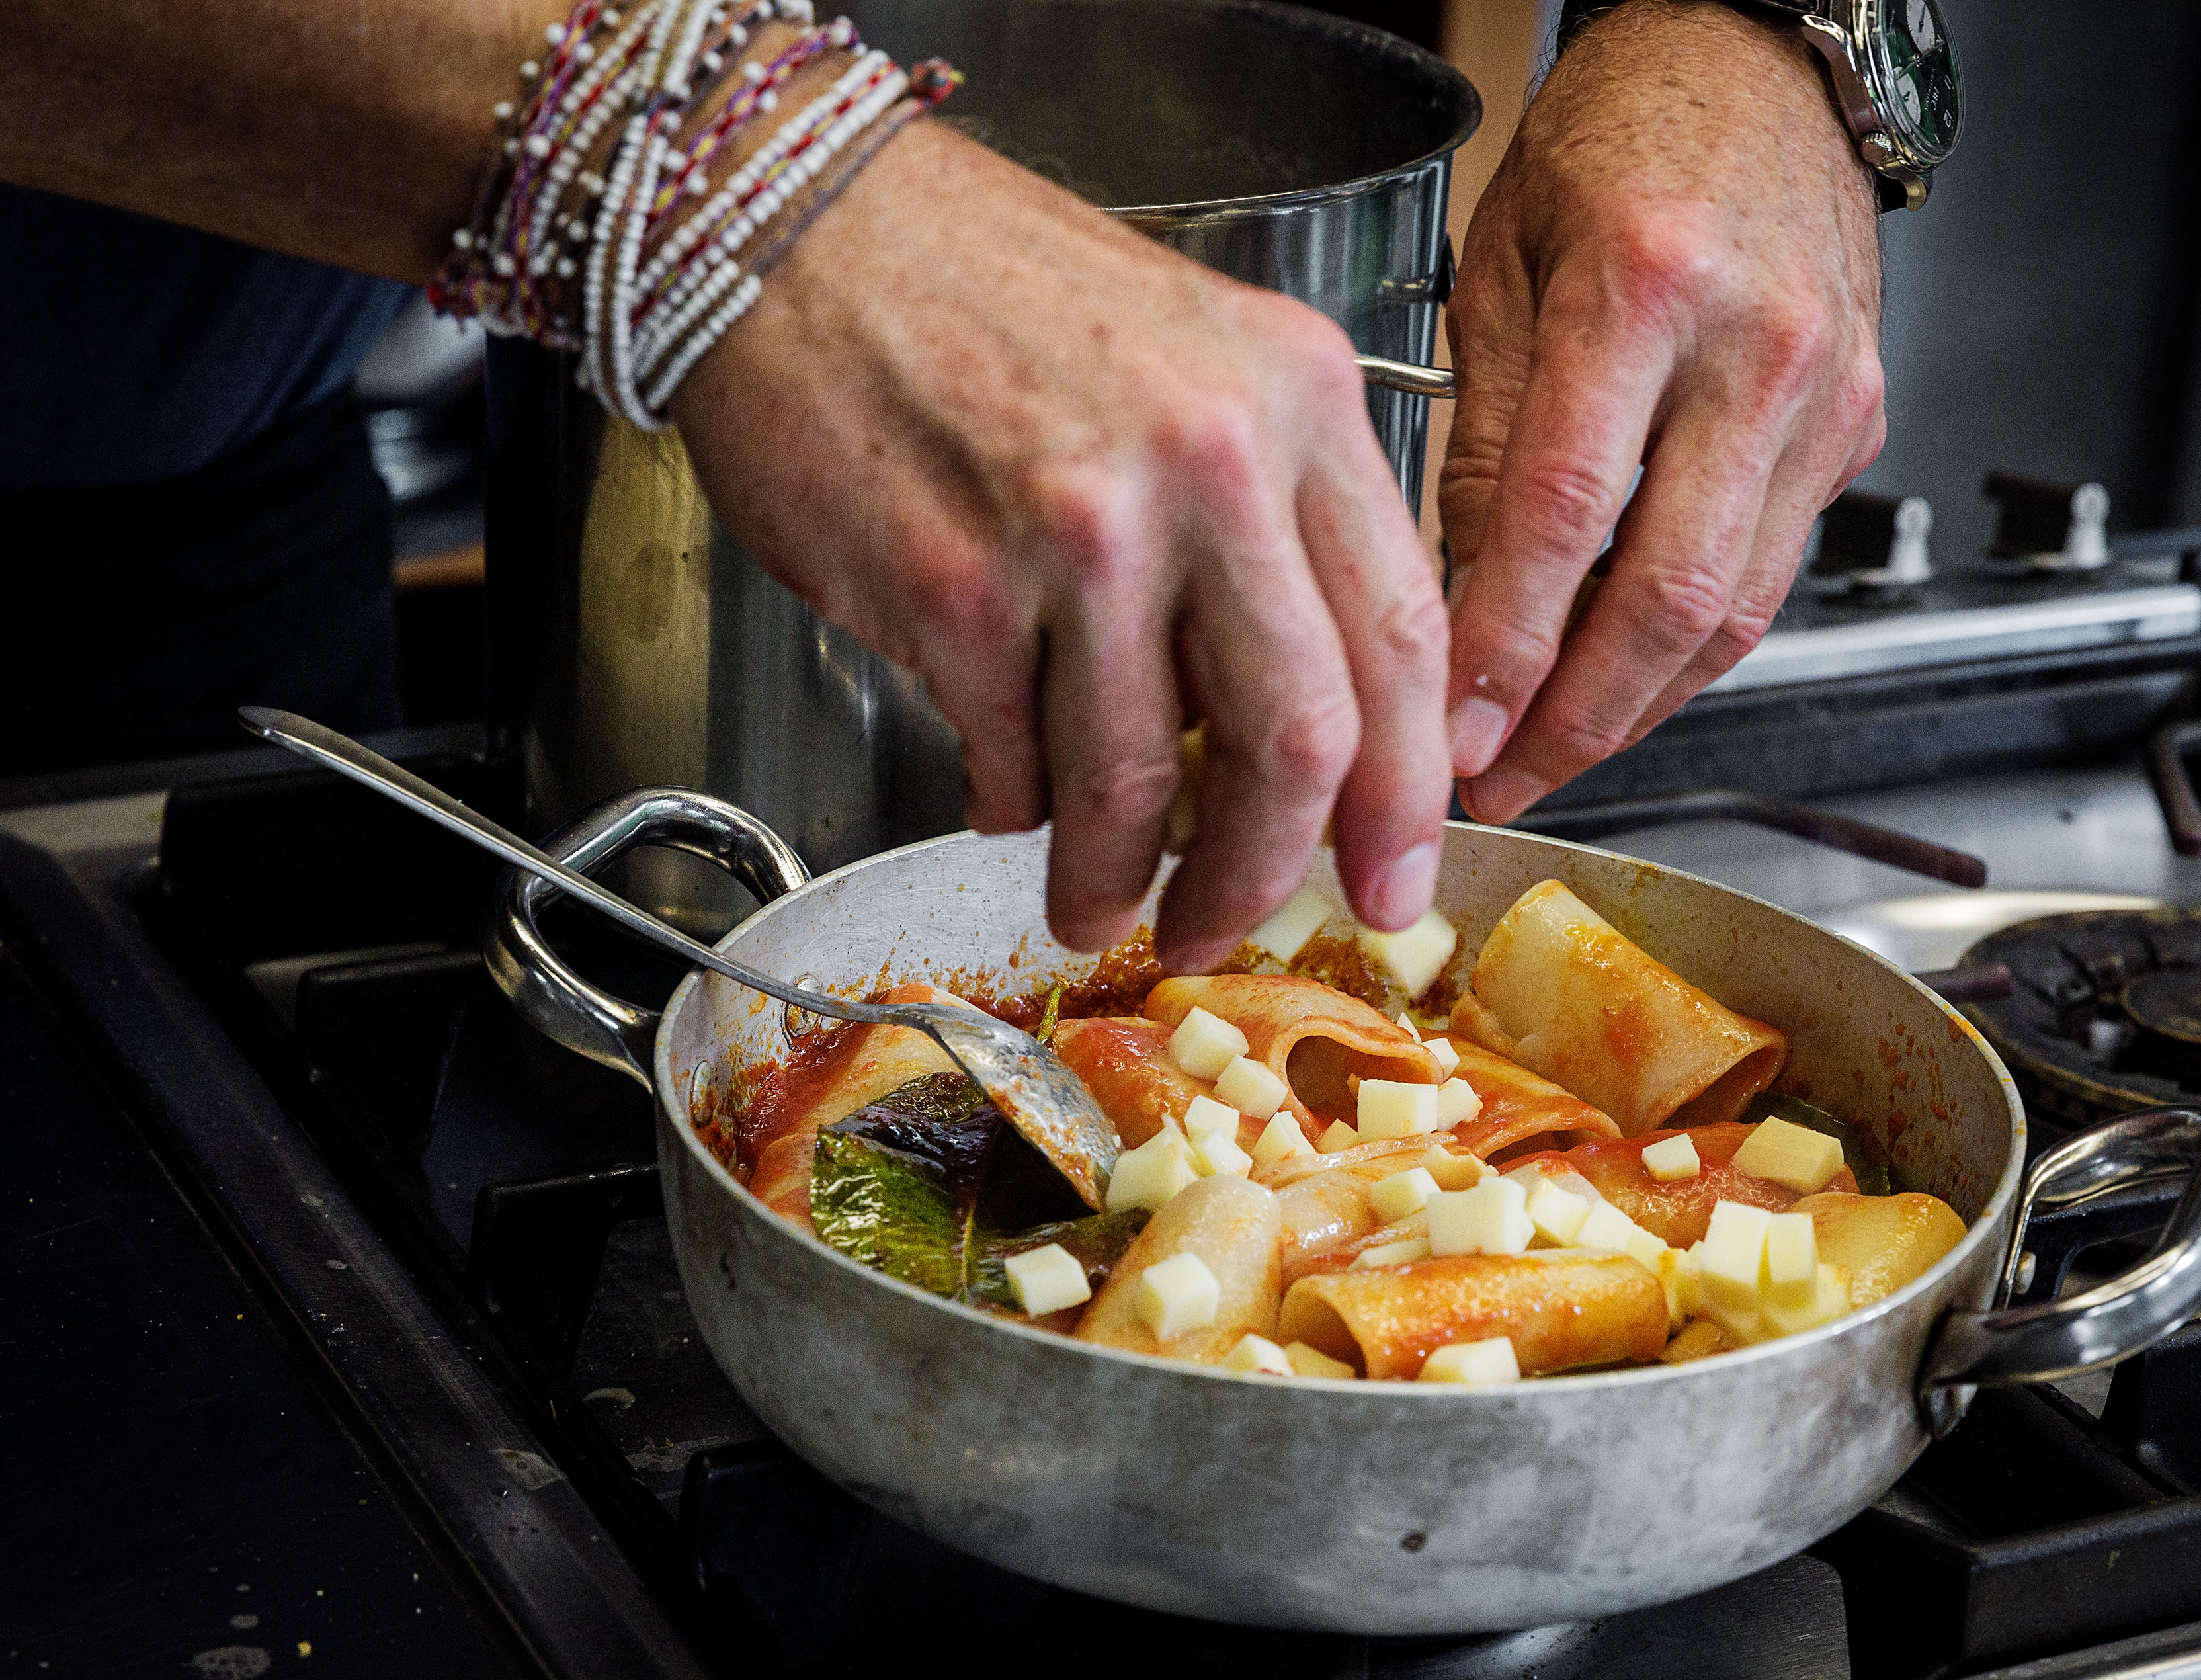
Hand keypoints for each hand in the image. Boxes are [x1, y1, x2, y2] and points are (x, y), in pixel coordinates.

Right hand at [676, 121, 1450, 971]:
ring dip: (1119, 876)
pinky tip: (1006, 795)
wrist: (797, 231)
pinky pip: (1013, 762)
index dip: (1403, 794)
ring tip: (1096, 902)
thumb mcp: (1197, 361)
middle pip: (1298, 739)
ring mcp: (1082, 530)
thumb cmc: (987, 296)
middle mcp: (1207, 461)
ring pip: (1143, 779)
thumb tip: (1298, 720)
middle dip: (1266, 874)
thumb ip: (1272, 522)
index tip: (1393, 876)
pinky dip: (1013, 807)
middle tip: (1227, 926)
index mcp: (1295, 401)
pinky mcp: (957, 590)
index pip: (1400, 638)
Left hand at [1439, 0, 1885, 821]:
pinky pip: (1769, 574)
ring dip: (1637, 708)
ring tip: (1551, 756)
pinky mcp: (1857, 427)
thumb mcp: (1500, 266)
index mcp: (1647, 285)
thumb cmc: (1619, 139)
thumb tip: (1459, 596)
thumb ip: (1483, 437)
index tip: (1447, 729)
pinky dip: (1691, 648)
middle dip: (1577, 721)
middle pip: (1668, 595)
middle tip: (1500, 782)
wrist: (1756, 63)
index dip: (1504, 649)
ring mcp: (1825, 395)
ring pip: (1735, 610)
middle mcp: (1757, 348)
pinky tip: (1626, 682)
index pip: (1564, 518)